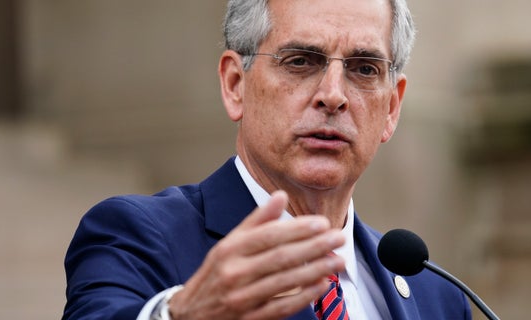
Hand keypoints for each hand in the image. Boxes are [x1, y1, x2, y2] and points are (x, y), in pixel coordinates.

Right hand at [168, 191, 345, 319]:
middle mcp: (234, 272)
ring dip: (315, 270)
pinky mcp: (249, 318)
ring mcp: (241, 297)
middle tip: (339, 238)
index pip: (269, 235)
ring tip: (338, 260)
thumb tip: (280, 195)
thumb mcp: (229, 244)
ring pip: (285, 281)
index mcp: (230, 249)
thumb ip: (257, 220)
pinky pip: (281, 307)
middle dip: (314, 246)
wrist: (191, 314)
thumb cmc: (216, 274)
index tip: (322, 223)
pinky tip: (322, 285)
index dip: (298, 229)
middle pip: (281, 256)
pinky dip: (304, 296)